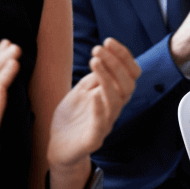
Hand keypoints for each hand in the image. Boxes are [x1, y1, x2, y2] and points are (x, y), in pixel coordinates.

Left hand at [48, 38, 139, 169]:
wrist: (59, 147)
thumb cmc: (72, 119)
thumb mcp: (81, 91)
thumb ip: (94, 77)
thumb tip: (103, 57)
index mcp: (112, 96)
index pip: (130, 74)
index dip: (123, 56)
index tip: (108, 41)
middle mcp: (113, 109)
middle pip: (128, 84)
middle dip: (116, 63)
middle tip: (99, 49)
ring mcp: (105, 124)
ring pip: (116, 100)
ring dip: (107, 78)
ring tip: (94, 61)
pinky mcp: (93, 139)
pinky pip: (101, 123)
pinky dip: (99, 108)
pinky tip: (92, 95)